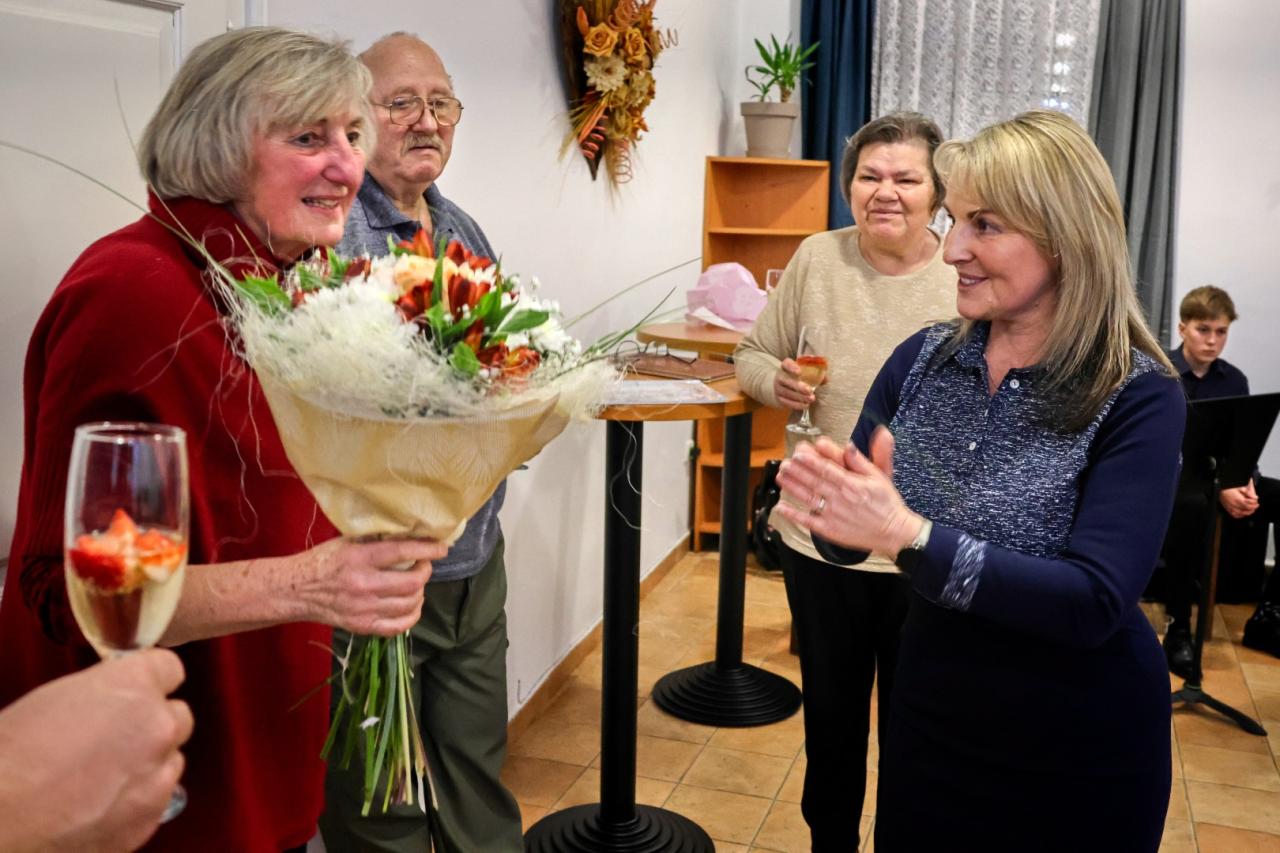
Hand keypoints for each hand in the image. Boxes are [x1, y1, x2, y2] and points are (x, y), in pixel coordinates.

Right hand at [0, 649, 192, 852]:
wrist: (0, 820)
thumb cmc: (12, 756)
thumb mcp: (57, 699)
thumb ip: (101, 696)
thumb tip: (109, 704)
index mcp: (133, 686)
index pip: (168, 668)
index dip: (150, 680)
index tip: (138, 690)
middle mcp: (157, 726)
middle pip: (178, 716)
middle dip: (153, 724)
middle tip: (118, 738)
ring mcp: (159, 775)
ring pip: (171, 761)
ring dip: (149, 764)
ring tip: (105, 778)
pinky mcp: (151, 817)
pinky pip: (158, 800)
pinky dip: (138, 801)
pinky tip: (101, 807)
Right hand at [294, 537, 445, 635]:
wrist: (297, 590)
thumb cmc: (324, 560)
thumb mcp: (347, 541)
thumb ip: (376, 539)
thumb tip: (410, 532)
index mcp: (359, 559)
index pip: (402, 552)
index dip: (427, 549)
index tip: (441, 548)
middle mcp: (363, 585)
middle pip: (412, 583)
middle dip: (425, 571)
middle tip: (424, 564)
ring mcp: (363, 610)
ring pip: (409, 604)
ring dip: (420, 592)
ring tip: (416, 583)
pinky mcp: (362, 627)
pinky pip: (398, 627)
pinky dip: (412, 615)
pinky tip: (412, 604)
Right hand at [774, 358, 818, 410]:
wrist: (782, 387)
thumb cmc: (797, 377)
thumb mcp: (804, 372)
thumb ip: (815, 373)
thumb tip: (826, 379)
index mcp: (786, 367)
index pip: (786, 364)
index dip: (792, 367)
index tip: (799, 372)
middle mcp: (780, 377)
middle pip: (786, 380)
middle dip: (798, 386)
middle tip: (809, 390)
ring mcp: (778, 389)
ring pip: (787, 393)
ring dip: (800, 397)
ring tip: (811, 398)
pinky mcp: (779, 399)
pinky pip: (787, 402)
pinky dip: (797, 405)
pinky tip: (806, 405)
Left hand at [774, 429, 921, 556]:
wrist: (894, 532)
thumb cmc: (886, 503)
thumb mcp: (879, 477)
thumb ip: (860, 462)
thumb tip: (848, 445)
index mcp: (852, 484)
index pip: (827, 470)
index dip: (811, 461)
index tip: (798, 453)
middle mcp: (841, 499)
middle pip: (814, 482)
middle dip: (797, 471)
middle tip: (784, 462)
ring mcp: (834, 515)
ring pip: (808, 498)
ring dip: (792, 488)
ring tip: (780, 477)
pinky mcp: (830, 530)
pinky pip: (808, 521)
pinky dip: (794, 515)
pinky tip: (781, 507)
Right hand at [1219, 482, 1259, 518]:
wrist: (1222, 490)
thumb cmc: (1231, 488)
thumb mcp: (1241, 488)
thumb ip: (1249, 493)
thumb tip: (1256, 497)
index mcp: (1238, 499)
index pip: (1248, 505)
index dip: (1254, 504)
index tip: (1256, 502)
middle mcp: (1234, 505)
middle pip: (1246, 510)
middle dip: (1252, 508)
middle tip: (1256, 506)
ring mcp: (1230, 508)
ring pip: (1241, 513)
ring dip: (1248, 512)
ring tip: (1251, 510)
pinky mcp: (1228, 509)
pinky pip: (1236, 515)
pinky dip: (1241, 515)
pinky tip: (1244, 512)